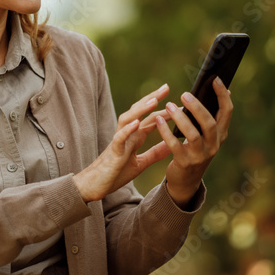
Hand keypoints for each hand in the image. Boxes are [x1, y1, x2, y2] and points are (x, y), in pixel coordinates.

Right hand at [73, 84, 172, 201]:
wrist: (95, 186)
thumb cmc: (115, 174)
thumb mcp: (140, 164)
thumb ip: (154, 154)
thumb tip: (172, 145)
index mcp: (134, 137)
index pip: (151, 119)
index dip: (164, 110)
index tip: (179, 103)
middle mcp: (126, 135)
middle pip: (139, 112)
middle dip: (152, 98)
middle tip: (166, 87)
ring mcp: (118, 141)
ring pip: (128, 119)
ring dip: (140, 109)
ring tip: (154, 100)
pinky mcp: (113, 152)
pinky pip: (119, 138)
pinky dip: (127, 129)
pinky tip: (137, 123)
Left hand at [154, 77, 232, 206]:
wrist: (186, 180)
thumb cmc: (194, 149)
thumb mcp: (207, 134)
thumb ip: (211, 115)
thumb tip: (223, 89)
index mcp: (220, 134)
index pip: (227, 111)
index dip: (222, 95)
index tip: (214, 79)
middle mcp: (214, 144)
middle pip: (209, 123)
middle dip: (197, 107)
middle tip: (184, 94)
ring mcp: (200, 155)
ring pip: (193, 135)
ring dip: (180, 119)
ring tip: (168, 106)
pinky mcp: (185, 162)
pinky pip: (175, 145)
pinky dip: (166, 132)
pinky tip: (158, 120)